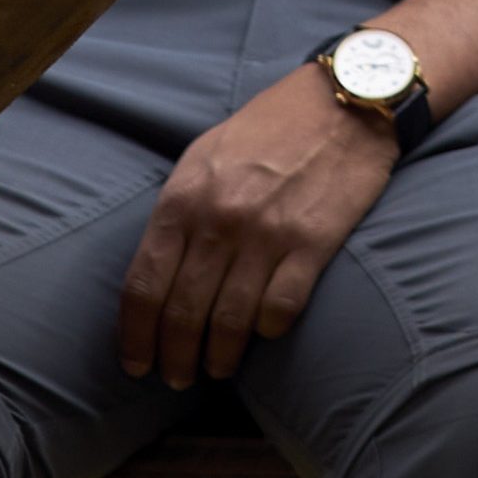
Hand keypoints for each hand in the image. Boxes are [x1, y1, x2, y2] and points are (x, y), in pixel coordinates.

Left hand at [116, 64, 401, 385]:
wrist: (342, 101)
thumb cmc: (268, 128)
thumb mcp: (205, 155)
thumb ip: (179, 208)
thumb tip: (158, 270)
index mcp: (184, 195)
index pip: (144, 284)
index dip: (135, 335)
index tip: (136, 362)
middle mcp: (219, 218)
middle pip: (181, 312)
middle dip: (173, 357)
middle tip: (176, 377)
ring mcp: (266, 234)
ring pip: (228, 322)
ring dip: (218, 357)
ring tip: (216, 368)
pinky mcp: (311, 244)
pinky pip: (279, 311)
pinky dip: (266, 332)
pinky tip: (263, 334)